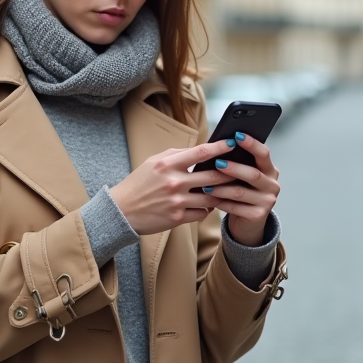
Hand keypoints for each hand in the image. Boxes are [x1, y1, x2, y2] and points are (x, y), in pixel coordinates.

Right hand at [109, 140, 233, 234]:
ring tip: (227, 190)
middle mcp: (174, 182)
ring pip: (211, 196)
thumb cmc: (139, 183)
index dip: (220, 147)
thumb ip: (176, 155)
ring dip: (220, 193)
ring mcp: (176, 201)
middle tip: (240, 170)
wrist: (121, 211)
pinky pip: (202, 213)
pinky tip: (207, 205)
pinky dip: (207, 208)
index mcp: (168, 164)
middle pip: (212, 176)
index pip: (201, 152)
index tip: (232, 143)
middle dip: (229, 173)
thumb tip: (200, 150)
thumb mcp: (153, 162)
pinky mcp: (177, 218)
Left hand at [204, 132, 280, 246]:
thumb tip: (218, 147)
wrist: (247, 222)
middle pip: (253, 174)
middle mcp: (272, 184)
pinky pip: (236, 207)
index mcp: (269, 170)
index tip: (237, 135)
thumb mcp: (243, 177)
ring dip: (221, 188)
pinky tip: (210, 199)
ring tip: (206, 185)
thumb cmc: (242, 193)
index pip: (264, 154)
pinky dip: (221, 202)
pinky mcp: (258, 215)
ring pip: (241, 192)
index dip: (251, 144)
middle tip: (217, 163)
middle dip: (234, 168)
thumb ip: (238, 163)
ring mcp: (267, 201)